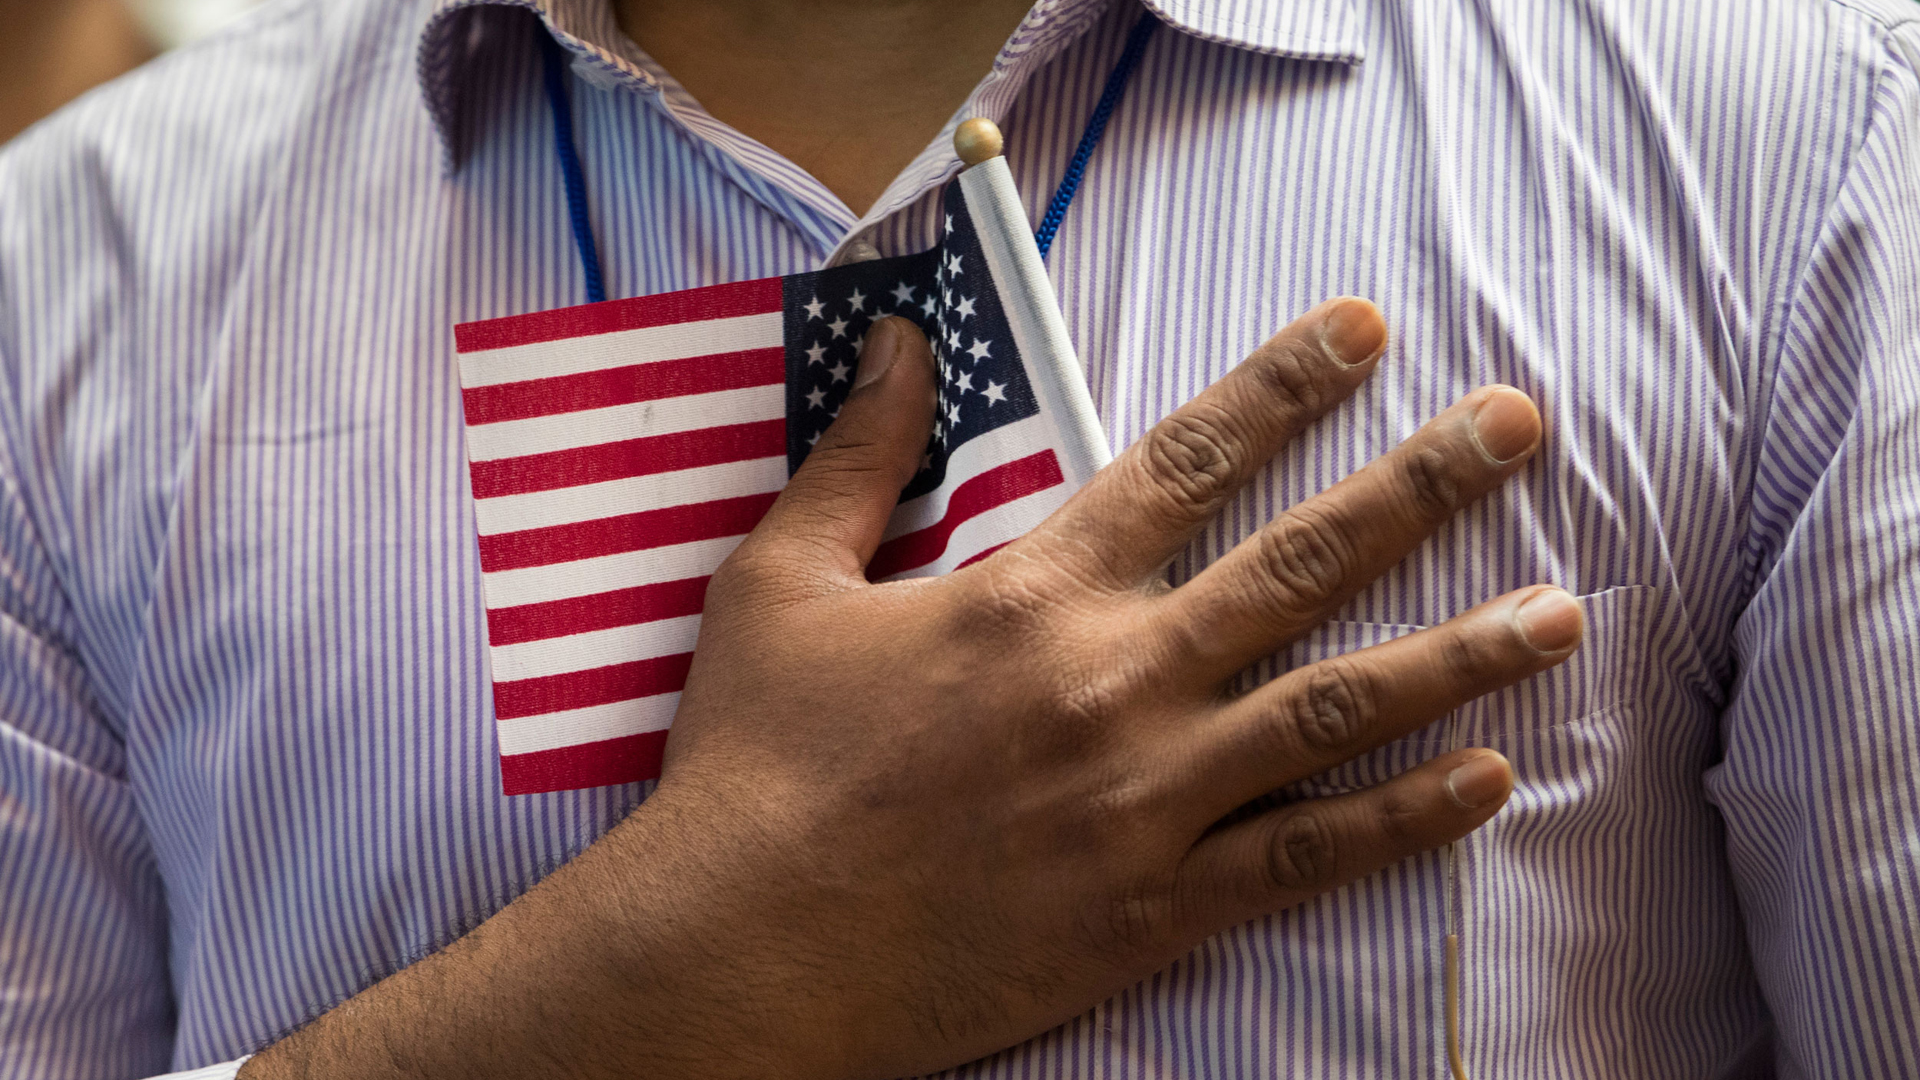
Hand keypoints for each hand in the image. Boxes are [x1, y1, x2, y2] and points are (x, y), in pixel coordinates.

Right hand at [241, 300, 1576, 1079]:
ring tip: (1560, 607)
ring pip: (1338, 706)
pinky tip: (1487, 777)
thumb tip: (891, 340)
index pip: (1184, 461)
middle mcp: (1114, 678)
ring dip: (1460, 650)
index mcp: (1028, 590)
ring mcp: (1147, 797)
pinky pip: (1308, 855)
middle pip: (1302, 562)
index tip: (1364, 332)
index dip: (1281, 386)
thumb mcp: (778, 583)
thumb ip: (854, 455)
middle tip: (1520, 423)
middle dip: (1424, 482)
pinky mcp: (1155, 906)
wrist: (744, 950)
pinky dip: (1405, 818)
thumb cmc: (754, 762)